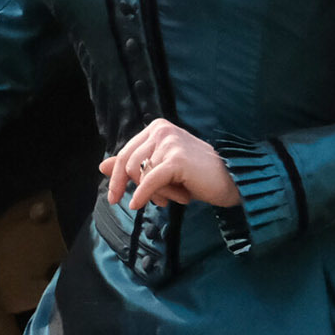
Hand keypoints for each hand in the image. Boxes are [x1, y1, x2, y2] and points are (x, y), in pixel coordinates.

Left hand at [100, 119, 240, 211]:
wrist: (232, 181)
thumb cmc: (197, 176)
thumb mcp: (161, 170)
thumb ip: (133, 165)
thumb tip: (102, 166)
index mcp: (157, 128)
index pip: (125, 153)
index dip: (116, 177)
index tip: (113, 197)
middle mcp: (162, 130)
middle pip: (128, 163)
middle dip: (135, 187)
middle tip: (144, 203)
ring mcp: (169, 142)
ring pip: (140, 174)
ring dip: (154, 192)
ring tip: (175, 196)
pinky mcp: (176, 159)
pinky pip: (149, 181)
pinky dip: (143, 195)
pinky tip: (137, 205)